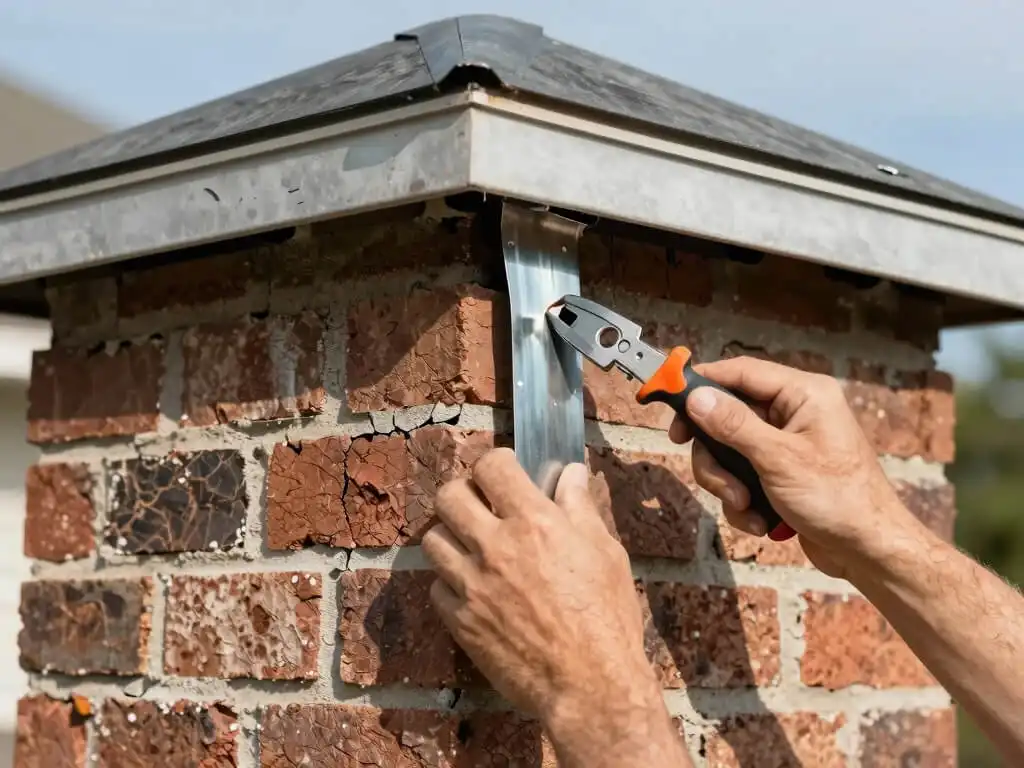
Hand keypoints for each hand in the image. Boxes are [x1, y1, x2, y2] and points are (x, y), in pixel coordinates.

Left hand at [422, 448, 690, 766]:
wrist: (590, 688)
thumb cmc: (607, 620)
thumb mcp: (605, 554)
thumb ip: (580, 509)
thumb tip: (571, 474)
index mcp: (535, 523)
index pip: (491, 466)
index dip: (497, 463)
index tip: (505, 473)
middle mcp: (496, 547)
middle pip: (449, 495)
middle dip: (464, 493)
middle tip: (481, 506)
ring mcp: (472, 585)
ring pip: (433, 539)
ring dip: (452, 537)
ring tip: (474, 548)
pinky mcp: (460, 621)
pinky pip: (437, 587)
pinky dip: (451, 584)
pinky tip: (475, 590)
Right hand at [669, 356, 912, 578]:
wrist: (870, 551)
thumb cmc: (840, 500)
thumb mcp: (778, 460)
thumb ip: (734, 425)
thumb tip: (697, 397)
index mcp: (804, 394)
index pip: (740, 372)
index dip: (701, 383)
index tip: (667, 396)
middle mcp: (795, 412)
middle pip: (727, 416)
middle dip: (717, 455)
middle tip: (715, 477)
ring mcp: (787, 444)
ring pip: (730, 451)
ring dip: (729, 484)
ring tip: (747, 507)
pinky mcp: (781, 472)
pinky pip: (743, 476)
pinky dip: (744, 501)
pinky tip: (761, 521)